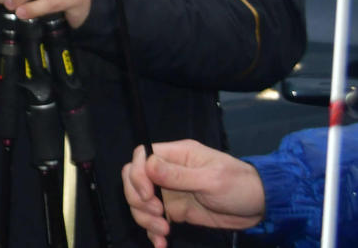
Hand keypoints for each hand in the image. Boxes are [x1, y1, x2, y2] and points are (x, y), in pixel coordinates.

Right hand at [122, 142, 265, 247]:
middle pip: (134, 179)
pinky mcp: (175, 211)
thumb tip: (147, 165)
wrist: (259, 207)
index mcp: (176, 155)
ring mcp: (169, 192)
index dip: (137, 175)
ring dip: (145, 219)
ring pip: (140, 202)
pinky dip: (152, 233)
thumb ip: (178, 175)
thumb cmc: (239, 186)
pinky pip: (154, 220)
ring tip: (163, 231)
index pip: (141, 156)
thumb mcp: (212, 180)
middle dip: (138, 200)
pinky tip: (160, 243)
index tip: (147, 196)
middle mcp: (168, 171)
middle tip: (157, 215)